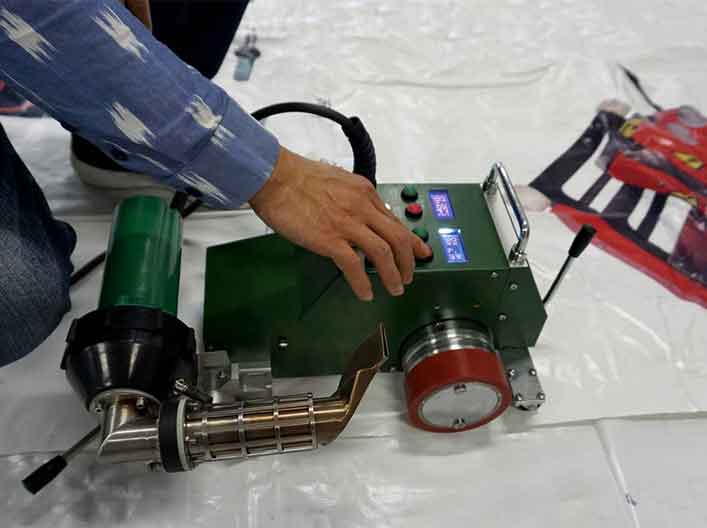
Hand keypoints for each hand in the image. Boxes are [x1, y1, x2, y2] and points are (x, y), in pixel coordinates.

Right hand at [249, 147, 431, 300]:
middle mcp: (361, 207)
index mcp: (364, 193)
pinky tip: (365, 292)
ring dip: (392, 275)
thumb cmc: (297, 177)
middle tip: (408, 276)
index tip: (420, 252)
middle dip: (408, 261)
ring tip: (394, 287)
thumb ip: (353, 200)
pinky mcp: (330, 238)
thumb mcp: (338, 181)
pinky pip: (354, 265)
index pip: (395, 220)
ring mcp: (347, 224)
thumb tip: (360, 217)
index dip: (411, 240)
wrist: (274, 176)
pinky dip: (363, 282)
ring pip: (383, 253)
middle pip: (397, 238)